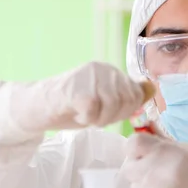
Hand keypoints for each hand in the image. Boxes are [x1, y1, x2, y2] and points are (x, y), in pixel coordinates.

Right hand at [14, 62, 153, 132]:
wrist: (35, 107)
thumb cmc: (69, 107)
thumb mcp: (103, 101)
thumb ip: (126, 95)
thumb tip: (152, 88)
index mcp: (111, 71)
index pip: (135, 97)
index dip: (121, 112)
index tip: (101, 111)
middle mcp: (103, 68)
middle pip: (126, 104)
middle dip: (110, 117)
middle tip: (90, 113)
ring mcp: (89, 76)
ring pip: (111, 109)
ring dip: (97, 119)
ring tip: (81, 113)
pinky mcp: (76, 89)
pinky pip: (93, 114)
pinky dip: (84, 119)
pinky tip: (73, 112)